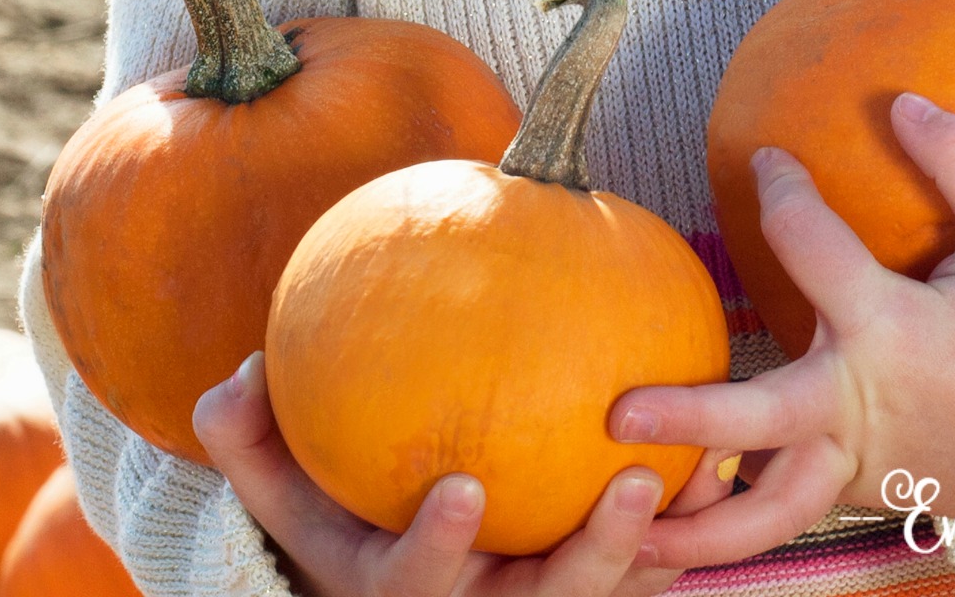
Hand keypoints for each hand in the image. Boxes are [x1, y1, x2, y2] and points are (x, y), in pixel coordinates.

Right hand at [194, 352, 742, 596]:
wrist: (382, 580)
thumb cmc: (334, 515)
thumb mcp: (283, 491)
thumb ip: (254, 439)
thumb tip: (232, 379)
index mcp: (396, 589)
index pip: (413, 582)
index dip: (435, 545)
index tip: (464, 486)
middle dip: (592, 555)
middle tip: (634, 483)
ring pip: (607, 589)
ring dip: (662, 538)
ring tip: (705, 468)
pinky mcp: (588, 589)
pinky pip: (645, 566)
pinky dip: (684, 524)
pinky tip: (722, 460)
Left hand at [606, 94, 954, 570]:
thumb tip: (902, 100)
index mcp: (898, 332)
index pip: (812, 248)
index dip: (783, 192)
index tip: (769, 160)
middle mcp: (865, 404)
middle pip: (762, 420)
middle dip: (690, 419)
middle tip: (618, 411)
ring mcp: (860, 462)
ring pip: (766, 512)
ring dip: (696, 528)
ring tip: (626, 534)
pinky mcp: (861, 493)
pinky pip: (786, 515)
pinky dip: (733, 530)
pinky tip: (675, 528)